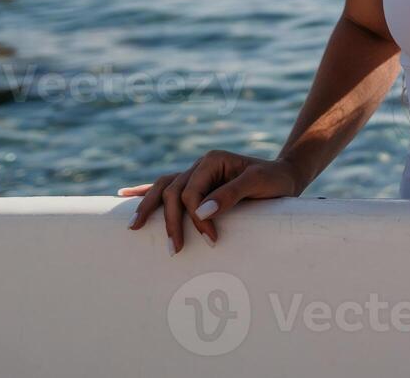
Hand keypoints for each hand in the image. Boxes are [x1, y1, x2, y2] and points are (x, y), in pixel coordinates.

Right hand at [117, 151, 302, 253]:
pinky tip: (124, 195)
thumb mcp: (258, 184)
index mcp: (212, 161)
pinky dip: (145, 191)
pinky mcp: (196, 183)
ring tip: (133, 227)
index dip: (196, 217)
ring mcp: (196, 173)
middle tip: (174, 249)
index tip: (211, 239)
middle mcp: (200, 164)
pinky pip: (165, 185)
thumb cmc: (274, 180)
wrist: (285, 176)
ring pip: (162, 187)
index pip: (190, 192)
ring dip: (148, 207)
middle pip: (172, 191)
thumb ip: (230, 195)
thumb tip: (199, 212)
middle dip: (170, 221)